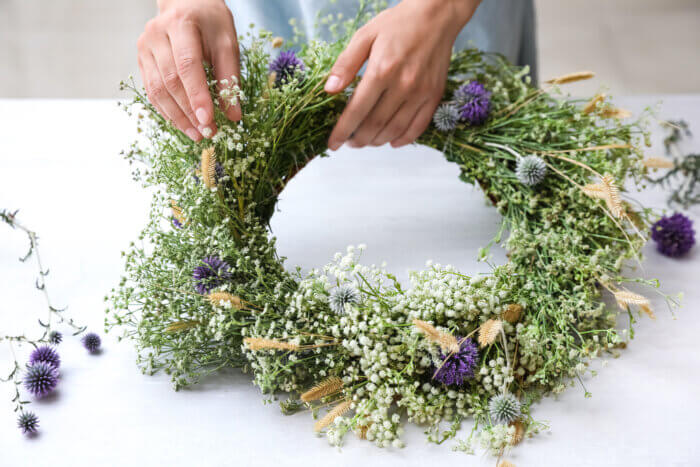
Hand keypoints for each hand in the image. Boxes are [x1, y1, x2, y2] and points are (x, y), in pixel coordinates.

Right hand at [137, 0, 240, 140]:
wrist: (186, 3)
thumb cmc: (210, 22)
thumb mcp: (227, 42)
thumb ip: (230, 78)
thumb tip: (234, 115)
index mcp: (181, 24)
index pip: (187, 65)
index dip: (197, 96)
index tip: (208, 120)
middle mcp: (157, 34)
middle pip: (170, 81)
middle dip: (189, 112)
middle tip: (207, 133)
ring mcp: (145, 47)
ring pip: (157, 90)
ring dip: (178, 117)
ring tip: (197, 134)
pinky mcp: (142, 60)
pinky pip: (152, 91)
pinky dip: (167, 111)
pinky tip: (182, 124)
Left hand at [325, 0, 478, 148]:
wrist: (436, 15)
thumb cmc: (398, 24)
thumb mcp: (365, 36)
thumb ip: (346, 64)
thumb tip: (329, 90)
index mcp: (381, 70)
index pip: (356, 111)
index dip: (342, 131)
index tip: (332, 144)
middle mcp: (403, 85)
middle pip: (375, 125)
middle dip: (358, 139)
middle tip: (349, 142)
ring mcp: (421, 93)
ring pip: (395, 130)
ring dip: (377, 141)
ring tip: (366, 141)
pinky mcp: (434, 96)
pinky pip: (418, 127)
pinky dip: (403, 140)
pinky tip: (391, 141)